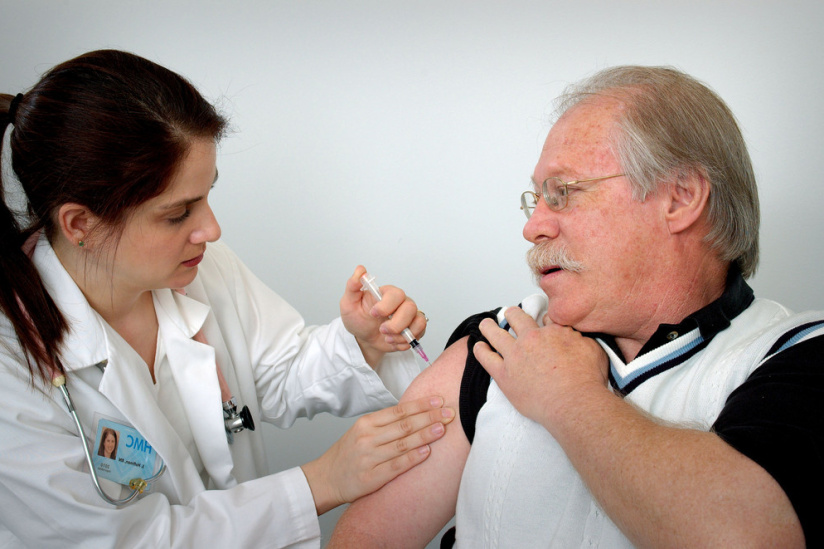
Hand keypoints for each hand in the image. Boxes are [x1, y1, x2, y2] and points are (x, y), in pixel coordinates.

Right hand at [301, 395, 454, 514]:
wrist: (325, 479)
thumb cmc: (348, 454)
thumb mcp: (361, 432)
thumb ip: (385, 424)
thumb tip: (417, 414)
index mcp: (366, 423)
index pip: (398, 411)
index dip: (421, 405)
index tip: (439, 400)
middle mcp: (367, 438)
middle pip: (403, 425)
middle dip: (429, 417)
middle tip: (449, 413)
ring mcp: (368, 458)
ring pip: (402, 443)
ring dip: (425, 435)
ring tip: (443, 429)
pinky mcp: (371, 478)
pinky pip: (396, 466)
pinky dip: (412, 458)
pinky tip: (427, 452)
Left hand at [340, 266, 426, 365]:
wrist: (363, 338)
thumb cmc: (358, 319)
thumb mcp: (348, 303)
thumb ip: (353, 286)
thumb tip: (360, 270)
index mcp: (386, 294)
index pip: (396, 294)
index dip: (386, 305)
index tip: (373, 313)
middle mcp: (401, 302)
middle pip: (410, 308)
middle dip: (396, 324)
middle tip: (382, 330)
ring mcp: (410, 315)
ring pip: (418, 321)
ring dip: (401, 335)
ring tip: (387, 337)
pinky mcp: (414, 328)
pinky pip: (419, 333)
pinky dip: (405, 342)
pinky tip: (393, 341)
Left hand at [474, 307, 607, 428]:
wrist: (574, 403)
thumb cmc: (586, 380)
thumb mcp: (592, 348)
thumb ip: (578, 337)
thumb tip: (570, 332)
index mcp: (551, 332)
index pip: (542, 318)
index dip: (541, 320)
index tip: (538, 322)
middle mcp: (530, 340)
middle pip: (515, 317)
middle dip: (511, 314)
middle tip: (508, 314)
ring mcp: (514, 357)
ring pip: (495, 334)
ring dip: (489, 327)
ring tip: (485, 324)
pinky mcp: (504, 375)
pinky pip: (486, 358)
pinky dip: (480, 350)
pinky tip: (478, 347)